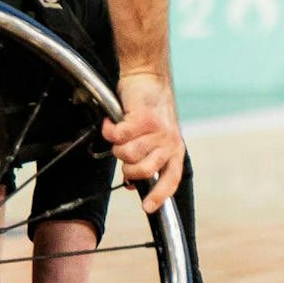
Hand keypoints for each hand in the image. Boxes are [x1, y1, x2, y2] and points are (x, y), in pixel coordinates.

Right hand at [101, 72, 185, 213]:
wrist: (146, 76)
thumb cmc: (146, 107)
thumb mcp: (153, 136)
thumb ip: (146, 158)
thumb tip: (132, 184)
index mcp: (175, 149)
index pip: (170, 179)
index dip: (159, 196)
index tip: (147, 207)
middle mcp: (170, 142)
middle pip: (142, 170)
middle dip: (126, 165)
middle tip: (122, 151)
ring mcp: (158, 131)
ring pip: (127, 154)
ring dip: (116, 144)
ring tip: (119, 132)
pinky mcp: (143, 119)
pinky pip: (117, 136)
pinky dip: (109, 129)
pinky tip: (111, 121)